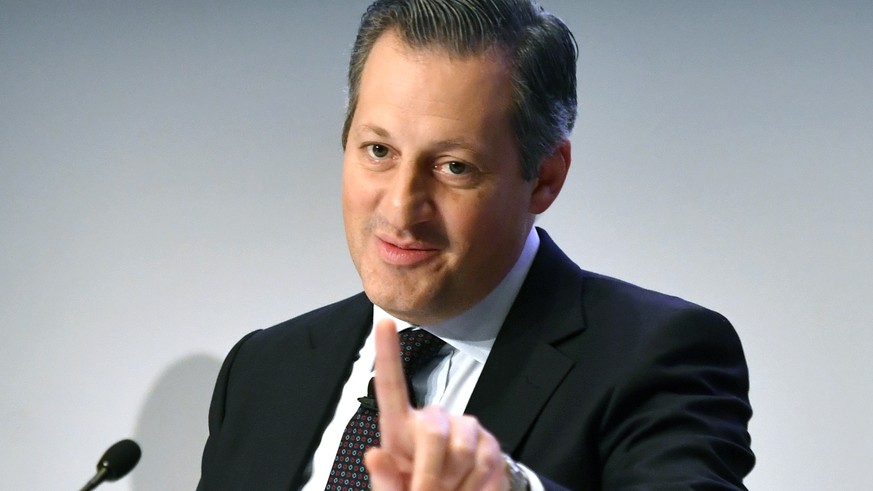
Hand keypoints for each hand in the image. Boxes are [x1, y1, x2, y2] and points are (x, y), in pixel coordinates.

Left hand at [364, 319, 509, 490]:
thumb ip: (384, 481)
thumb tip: (374, 455)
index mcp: (400, 429)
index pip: (391, 387)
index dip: (387, 354)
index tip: (384, 323)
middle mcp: (433, 420)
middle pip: (432, 430)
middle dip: (429, 471)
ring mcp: (464, 428)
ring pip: (460, 450)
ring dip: (453, 483)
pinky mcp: (490, 444)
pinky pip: (484, 463)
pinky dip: (474, 488)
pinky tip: (468, 490)